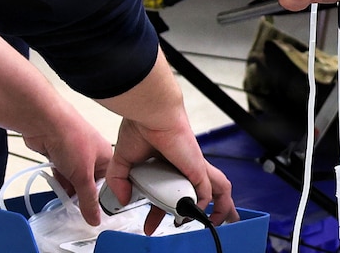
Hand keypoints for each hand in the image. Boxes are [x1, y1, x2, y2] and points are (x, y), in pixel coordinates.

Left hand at [20, 108, 113, 226]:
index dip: (102, 200)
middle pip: (91, 184)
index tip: (95, 216)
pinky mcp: (60, 156)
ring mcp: (76, 156)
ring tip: (66, 204)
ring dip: (69, 190)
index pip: (109, 184)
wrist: (46, 122)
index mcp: (108, 157)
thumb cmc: (73, 141)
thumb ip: (88, 200)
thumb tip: (95, 220)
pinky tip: (57, 190)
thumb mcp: (83, 175)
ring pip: (75, 180)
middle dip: (83, 196)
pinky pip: (62, 175)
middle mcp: (94, 156)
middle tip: (78, 213)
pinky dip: (60, 183)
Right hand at [104, 117, 236, 231]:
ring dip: (219, 206)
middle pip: (203, 190)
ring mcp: (192, 168)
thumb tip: (123, 198)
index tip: (150, 225)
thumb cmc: (141, 127)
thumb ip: (119, 181)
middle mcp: (184, 168)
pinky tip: (190, 214)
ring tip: (218, 221)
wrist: (151, 114)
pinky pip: (205, 192)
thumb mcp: (123, 161)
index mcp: (169, 165)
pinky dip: (200, 205)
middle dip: (205, 208)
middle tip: (197, 223)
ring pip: (216, 188)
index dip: (159, 212)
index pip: (170, 193)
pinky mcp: (196, 169)